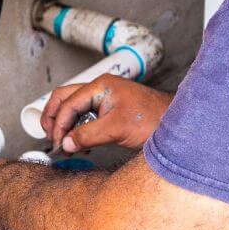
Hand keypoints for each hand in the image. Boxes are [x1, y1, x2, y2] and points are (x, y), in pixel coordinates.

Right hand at [41, 75, 172, 152]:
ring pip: (73, 107)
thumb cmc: (153, 120)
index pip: (68, 103)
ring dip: (65, 124)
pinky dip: (77, 128)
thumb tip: (65, 143)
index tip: (58, 143)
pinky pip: (85, 115)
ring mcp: (105, 98)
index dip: (59, 124)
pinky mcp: (110, 110)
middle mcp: (100, 88)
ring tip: (63, 143)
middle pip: (64, 98)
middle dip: (54, 118)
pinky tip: (79, 143)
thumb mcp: (116, 129)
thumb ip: (87, 135)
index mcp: (100, 86)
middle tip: (51, 138)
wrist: (177, 125)